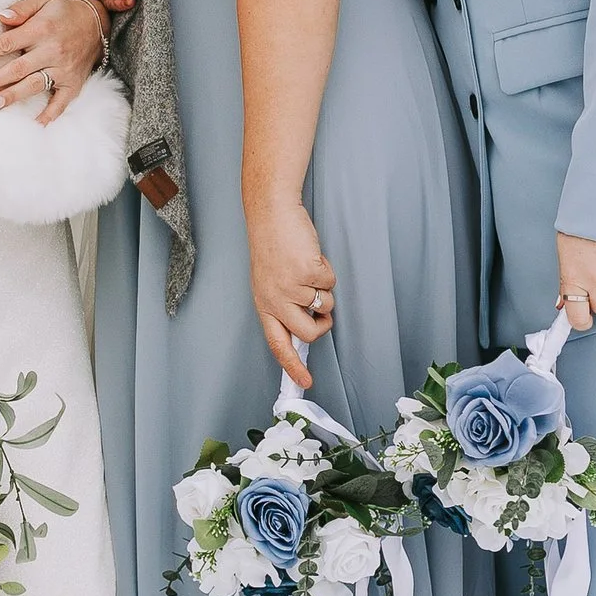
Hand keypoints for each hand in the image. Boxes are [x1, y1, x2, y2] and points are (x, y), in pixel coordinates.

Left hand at [0, 0, 106, 124]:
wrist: (97, 24)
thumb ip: (21, 8)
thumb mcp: (43, 0)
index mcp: (41, 29)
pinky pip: (61, 102)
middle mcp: (52, 50)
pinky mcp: (74, 83)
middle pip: (18, 68)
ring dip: (13, 96)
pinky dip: (49, 115)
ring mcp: (64, 69)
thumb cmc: (63, 13)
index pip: (7, 43)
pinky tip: (35, 125)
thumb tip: (0, 16)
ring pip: (34, 85)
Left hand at [246, 196, 337, 389]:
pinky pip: (330, 282)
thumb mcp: (269, 282)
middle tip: (321, 310)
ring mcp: (292, 287)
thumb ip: (283, 306)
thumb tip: (306, 329)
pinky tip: (310, 255)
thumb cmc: (273, 246)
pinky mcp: (308, 271)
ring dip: (324, 289)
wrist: (272, 213)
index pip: (278, 344)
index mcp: (265, 305)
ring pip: (326, 306)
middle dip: (323, 324)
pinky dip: (327, 269)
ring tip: (307, 268)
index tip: (306, 381)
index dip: (293, 366)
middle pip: (309, 334)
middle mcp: (276, 300)